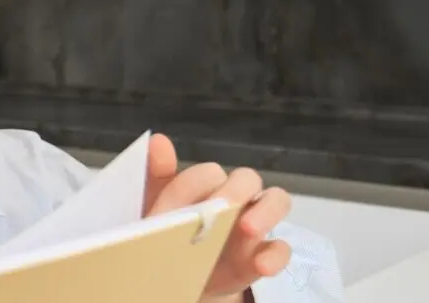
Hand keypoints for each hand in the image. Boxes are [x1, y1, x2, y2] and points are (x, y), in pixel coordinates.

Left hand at [143, 134, 292, 302]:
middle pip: (246, 179)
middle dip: (235, 191)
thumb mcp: (148, 212)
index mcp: (201, 187)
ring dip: (265, 212)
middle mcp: (231, 200)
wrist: (168, 287)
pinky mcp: (260, 258)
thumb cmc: (160, 241)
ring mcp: (251, 227)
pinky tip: (262, 265)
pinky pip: (280, 249)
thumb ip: (153, 177)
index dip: (192, 188)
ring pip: (275, 202)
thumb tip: (158, 141)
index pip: (206, 175)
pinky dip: (275, 256)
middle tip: (222, 207)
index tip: (173, 211)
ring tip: (248, 229)